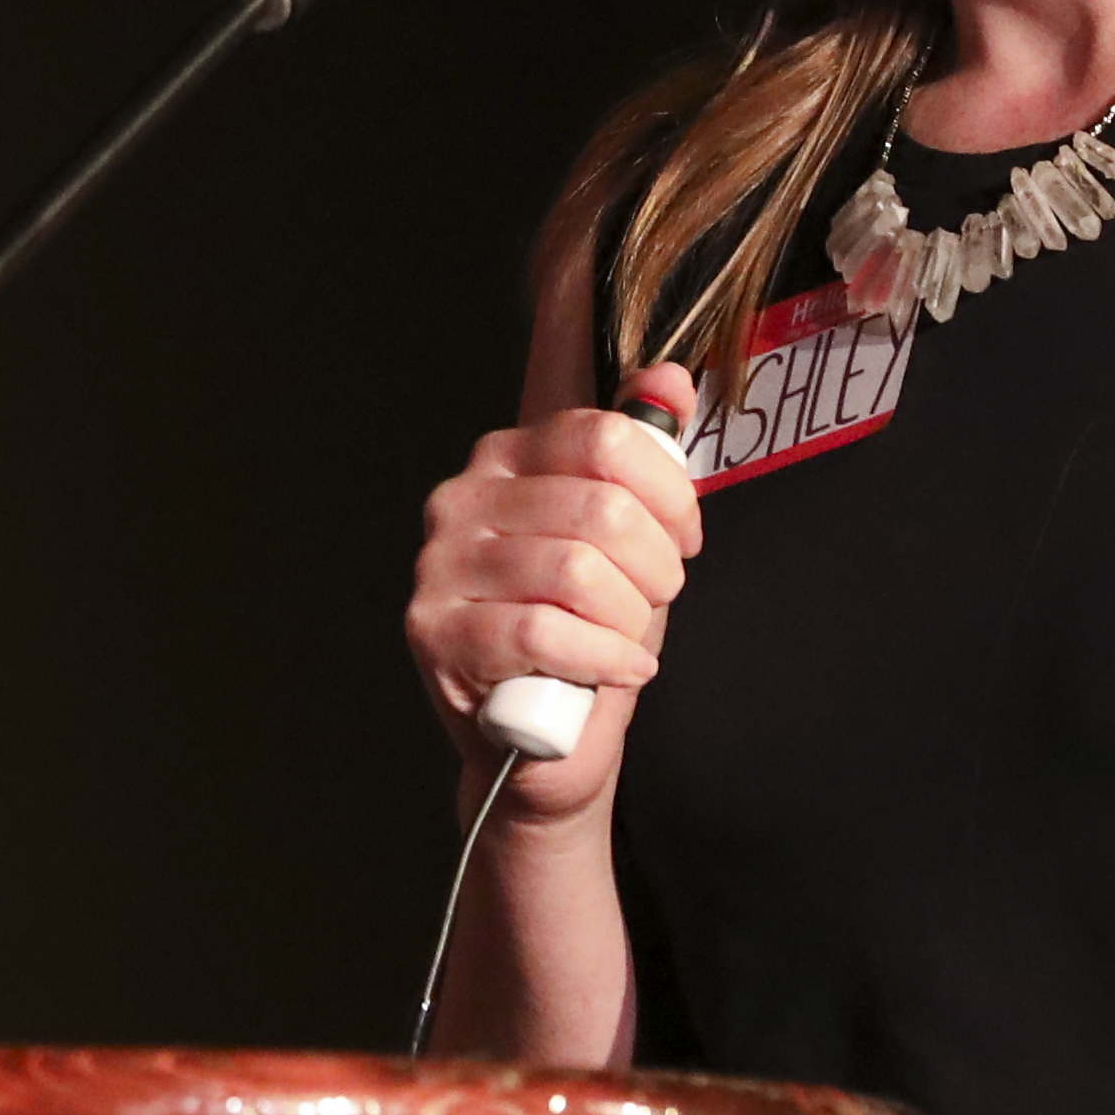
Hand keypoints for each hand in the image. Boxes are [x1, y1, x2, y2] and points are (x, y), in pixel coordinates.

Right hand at [401, 360, 705, 805]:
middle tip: (653, 601)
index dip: (668, 494)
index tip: (680, 540)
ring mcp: (440, 566)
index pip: (603, 436)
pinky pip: (541, 631)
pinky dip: (600, 656)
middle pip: (600, 508)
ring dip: (628, 619)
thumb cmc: (584, 628)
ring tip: (628, 639)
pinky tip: (616, 668)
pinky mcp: (434, 631)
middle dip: (656, 569)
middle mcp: (462, 499)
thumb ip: (642, 455)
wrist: (540, 735)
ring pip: (575, 571)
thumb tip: (671, 380)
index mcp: (507, 458)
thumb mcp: (626, 537)